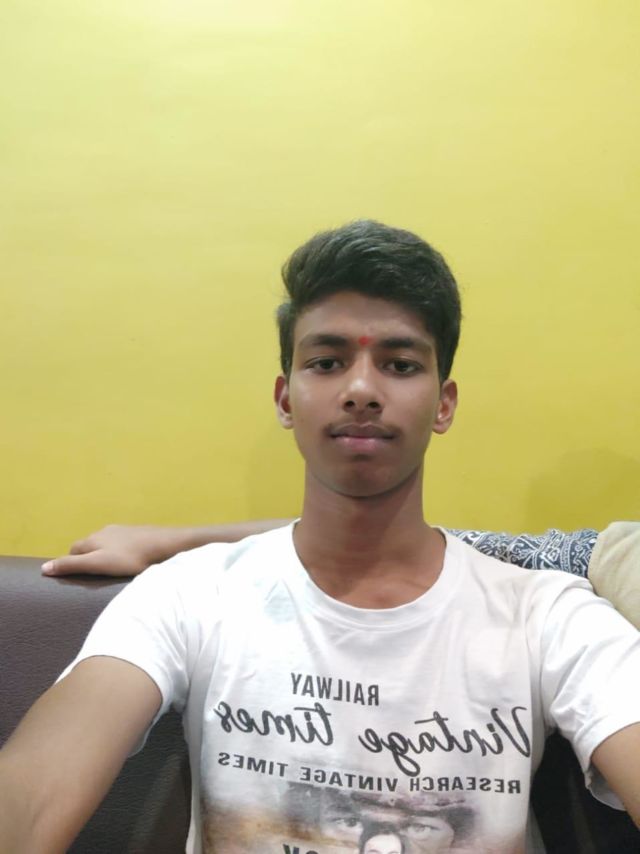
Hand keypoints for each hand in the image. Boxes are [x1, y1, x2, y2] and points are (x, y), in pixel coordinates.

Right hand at [41, 525, 170, 577]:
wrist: (164, 544)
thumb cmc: (130, 557)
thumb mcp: (98, 564)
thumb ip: (72, 565)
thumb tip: (44, 568)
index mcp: (93, 539)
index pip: (73, 550)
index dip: (70, 563)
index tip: (74, 577)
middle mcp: (104, 531)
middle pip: (88, 545)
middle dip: (86, 558)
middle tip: (91, 575)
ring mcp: (122, 531)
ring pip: (106, 543)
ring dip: (103, 554)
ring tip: (109, 570)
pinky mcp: (137, 534)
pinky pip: (122, 543)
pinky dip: (119, 552)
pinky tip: (128, 561)